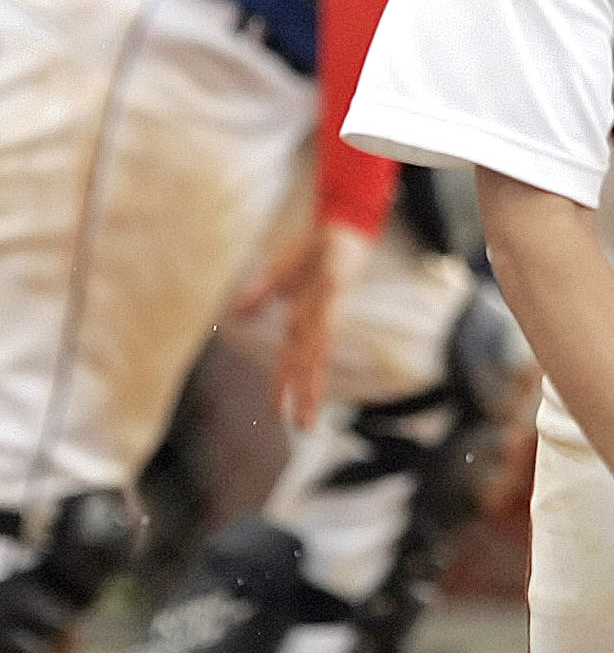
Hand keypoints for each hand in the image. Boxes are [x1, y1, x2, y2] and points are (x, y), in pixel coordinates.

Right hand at [232, 220, 373, 427]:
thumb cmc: (311, 253)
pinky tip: (314, 339)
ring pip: (318, 345)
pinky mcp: (335, 283)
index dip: (284, 387)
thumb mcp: (276, 275)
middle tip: (303, 426)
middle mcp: (316, 318)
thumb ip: (257, 295)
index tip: (277, 415)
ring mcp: (327, 304)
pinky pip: (326, 306)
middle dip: (304, 393)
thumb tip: (236, 315)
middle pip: (308, 362)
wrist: (338, 226)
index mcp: (302, 320)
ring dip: (314, 373)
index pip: (292, 361)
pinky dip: (321, 321)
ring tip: (313, 398)